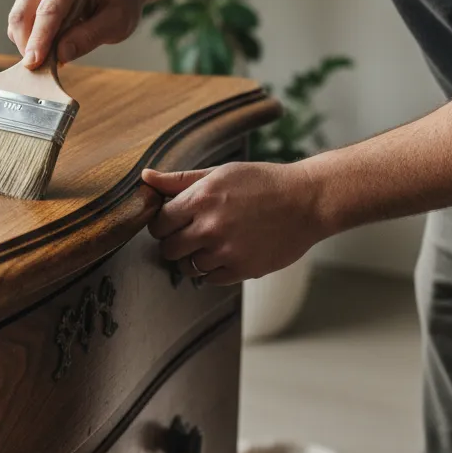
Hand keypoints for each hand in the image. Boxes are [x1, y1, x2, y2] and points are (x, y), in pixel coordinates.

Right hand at [7, 0, 143, 68]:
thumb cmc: (117, 1)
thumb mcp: (116, 22)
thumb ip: (90, 36)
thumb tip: (61, 54)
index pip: (49, 11)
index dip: (39, 40)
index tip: (33, 63)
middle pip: (23, 15)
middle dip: (27, 46)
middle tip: (39, 69)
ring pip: (16, 20)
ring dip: (27, 44)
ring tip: (50, 55)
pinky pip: (16, 22)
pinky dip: (26, 38)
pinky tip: (46, 43)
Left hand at [141, 161, 325, 284]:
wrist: (306, 201)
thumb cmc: (261, 182)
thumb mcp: (219, 173)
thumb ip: (179, 180)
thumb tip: (145, 177)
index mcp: (200, 199)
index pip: (158, 224)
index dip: (163, 224)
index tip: (173, 222)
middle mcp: (210, 226)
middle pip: (168, 248)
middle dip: (174, 242)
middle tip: (190, 234)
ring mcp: (226, 251)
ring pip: (187, 267)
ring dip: (193, 258)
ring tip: (210, 244)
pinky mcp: (243, 269)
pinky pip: (210, 279)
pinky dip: (213, 270)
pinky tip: (225, 253)